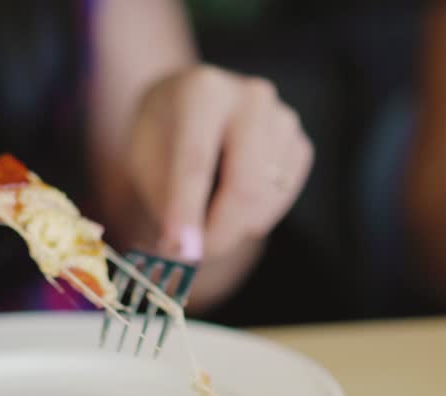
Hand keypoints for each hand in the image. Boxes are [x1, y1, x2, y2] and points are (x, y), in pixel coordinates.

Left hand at [126, 65, 311, 267]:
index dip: (186, 211)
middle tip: (195, 254)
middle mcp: (250, 97)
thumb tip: (185, 251)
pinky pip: (281, 200)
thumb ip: (165, 200)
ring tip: (206, 216)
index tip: (179, 251)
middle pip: (244, 186)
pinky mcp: (300, 144)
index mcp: (202, 91)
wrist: (193, 107)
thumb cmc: (164, 137)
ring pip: (265, 200)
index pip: (195, 162)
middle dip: (219, 232)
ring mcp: (283, 119)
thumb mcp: (144, 159)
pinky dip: (255, 216)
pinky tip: (232, 201)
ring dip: (234, 226)